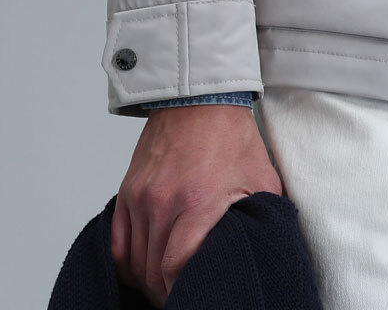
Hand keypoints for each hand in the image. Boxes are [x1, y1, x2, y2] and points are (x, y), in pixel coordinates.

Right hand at [110, 104, 283, 304]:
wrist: (200, 98)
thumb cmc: (233, 137)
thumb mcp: (261, 178)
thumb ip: (265, 216)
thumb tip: (271, 246)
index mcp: (198, 202)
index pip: (176, 268)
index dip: (183, 290)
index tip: (196, 295)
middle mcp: (163, 201)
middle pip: (152, 270)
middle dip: (166, 291)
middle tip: (182, 296)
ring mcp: (141, 196)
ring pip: (134, 260)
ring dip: (147, 280)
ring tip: (165, 287)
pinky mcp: (128, 190)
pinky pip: (116, 242)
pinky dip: (126, 262)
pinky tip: (141, 271)